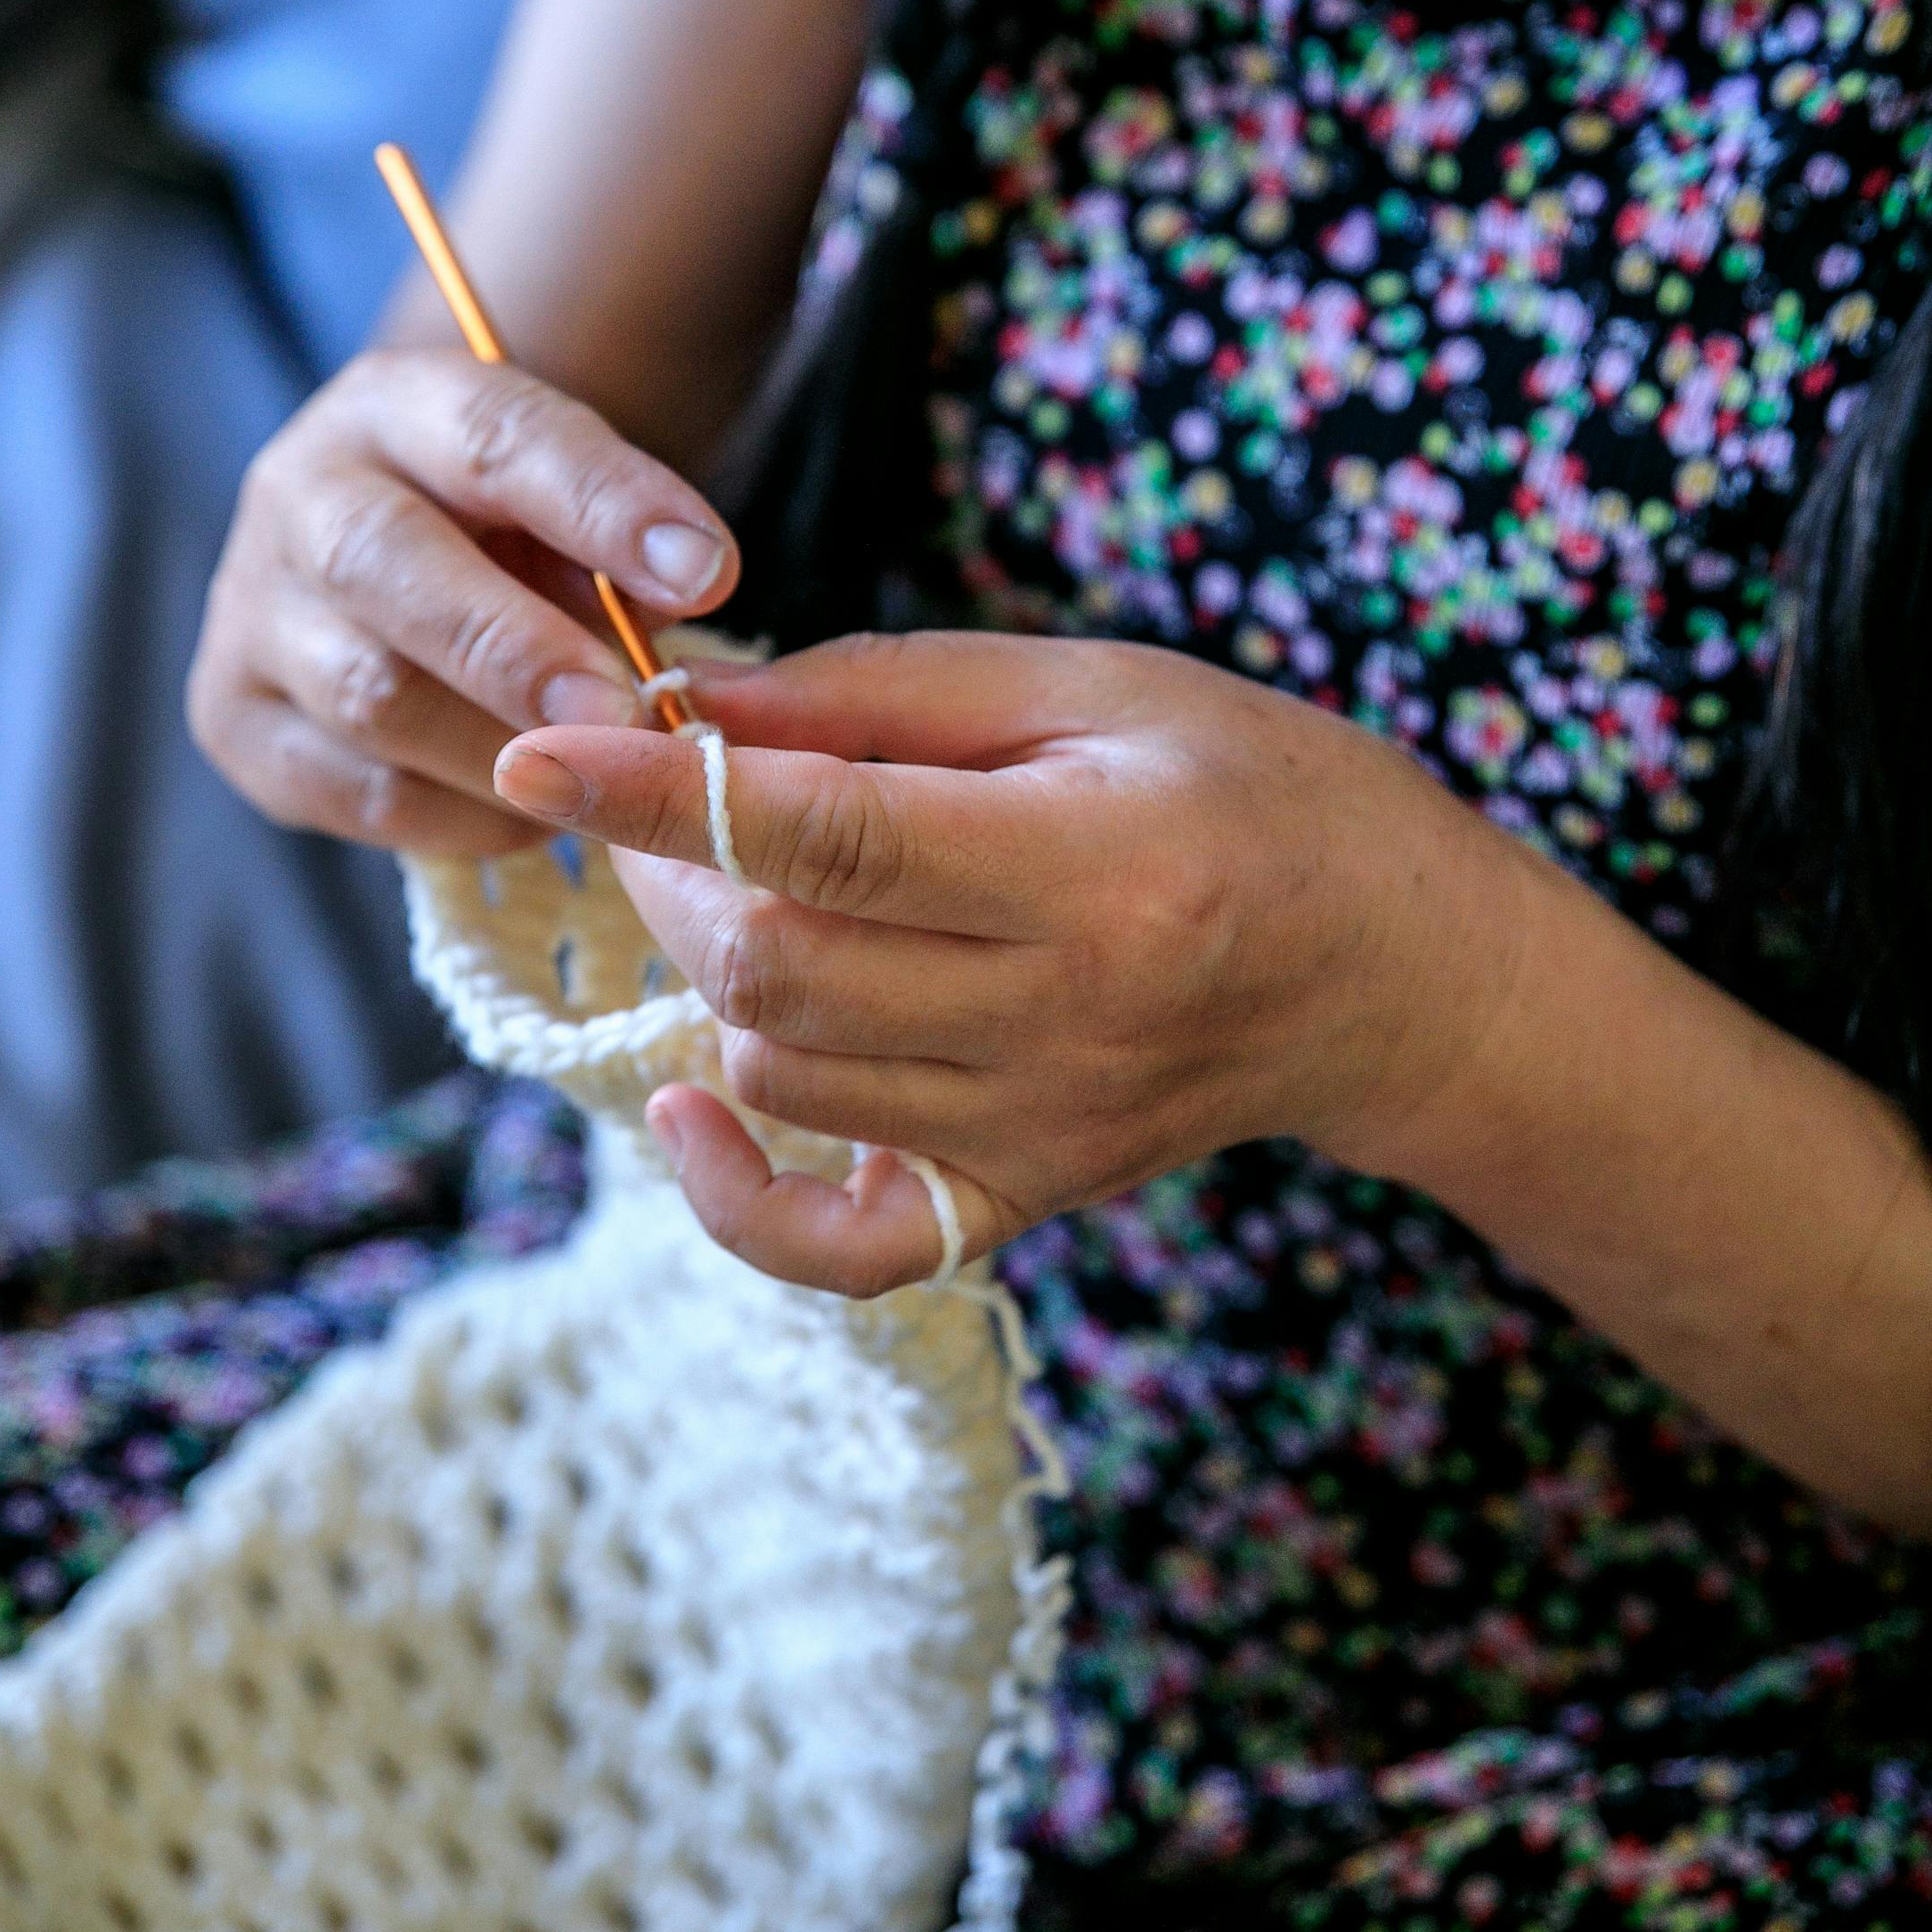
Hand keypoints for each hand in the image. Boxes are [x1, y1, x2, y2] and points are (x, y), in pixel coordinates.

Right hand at [189, 349, 737, 853]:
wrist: (397, 556)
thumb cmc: (514, 527)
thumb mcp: (572, 498)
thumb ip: (618, 544)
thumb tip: (683, 607)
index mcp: (396, 406)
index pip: (493, 436)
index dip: (602, 505)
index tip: (705, 572)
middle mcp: (299, 494)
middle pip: (384, 563)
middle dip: (516, 648)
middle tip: (624, 711)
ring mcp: (250, 613)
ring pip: (368, 695)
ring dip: (503, 751)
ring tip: (600, 774)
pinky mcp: (237, 723)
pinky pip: (358, 791)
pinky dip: (463, 816)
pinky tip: (535, 813)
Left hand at [490, 631, 1527, 1291]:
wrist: (1391, 968)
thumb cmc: (1250, 785)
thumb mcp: (1090, 685)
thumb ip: (880, 695)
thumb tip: (687, 704)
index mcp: (1095, 865)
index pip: (827, 838)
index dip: (662, 792)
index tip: (540, 744)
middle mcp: (1066, 1018)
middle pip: (778, 967)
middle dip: (671, 865)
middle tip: (668, 790)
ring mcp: (1040, 1130)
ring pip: (782, 1070)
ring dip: (707, 966)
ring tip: (730, 881)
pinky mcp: (1021, 1198)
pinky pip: (835, 1246)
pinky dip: (733, 1192)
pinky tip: (695, 1100)